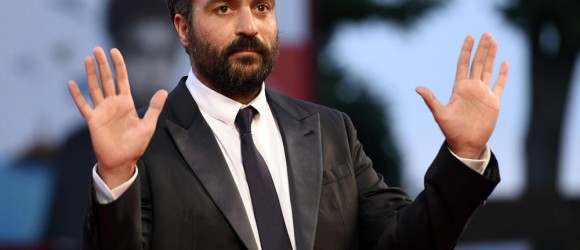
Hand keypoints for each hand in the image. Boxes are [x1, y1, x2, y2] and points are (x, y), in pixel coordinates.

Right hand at [68, 47, 167, 187]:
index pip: (121, 79)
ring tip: (87, 59)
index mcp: (126, 103)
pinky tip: (71, 83)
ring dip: (91, 74)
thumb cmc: (136, 145)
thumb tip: (164, 91)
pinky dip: (77, 95)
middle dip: (103, 65)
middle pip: (106, 80)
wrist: (122, 162)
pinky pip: (83, 106)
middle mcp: (113, 104)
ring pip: (95, 88)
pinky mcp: (93, 121)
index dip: (118, 65)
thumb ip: (154, 108)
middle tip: (97, 49)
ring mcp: (102, 111)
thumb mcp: (148, 125)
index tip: (114, 51)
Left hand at [416, 33, 508, 158]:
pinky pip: (499, 85)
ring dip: (492, 56)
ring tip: (494, 41)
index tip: (470, 37)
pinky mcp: (493, 102)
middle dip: (482, 48)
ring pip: (488, 70)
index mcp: (459, 88)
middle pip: (478, 63)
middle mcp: (471, 88)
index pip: (463, 64)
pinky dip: (502, 74)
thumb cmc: (451, 131)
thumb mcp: (439, 115)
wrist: (466, 144)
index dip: (466, 51)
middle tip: (487, 33)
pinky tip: (505, 63)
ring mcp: (483, 94)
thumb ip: (431, 100)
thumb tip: (417, 88)